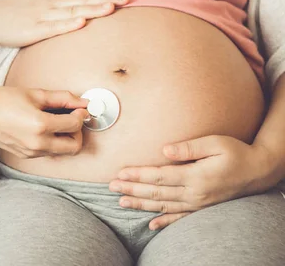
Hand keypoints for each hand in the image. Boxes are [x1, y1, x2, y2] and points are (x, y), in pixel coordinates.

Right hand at [0, 0, 127, 47]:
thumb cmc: (15, 10)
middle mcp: (51, 3)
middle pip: (82, 0)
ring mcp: (42, 16)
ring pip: (70, 11)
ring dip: (91, 9)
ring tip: (111, 7)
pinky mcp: (32, 30)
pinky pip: (52, 27)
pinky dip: (67, 24)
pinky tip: (81, 23)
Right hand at [0, 87, 89, 157]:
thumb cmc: (2, 99)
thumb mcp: (35, 94)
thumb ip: (62, 98)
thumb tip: (82, 101)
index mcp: (41, 125)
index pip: (75, 125)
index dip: (81, 114)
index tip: (79, 107)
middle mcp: (38, 143)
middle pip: (75, 146)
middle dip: (77, 132)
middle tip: (71, 118)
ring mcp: (31, 152)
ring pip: (62, 152)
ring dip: (65, 138)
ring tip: (55, 121)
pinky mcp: (25, 155)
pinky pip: (48, 152)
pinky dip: (52, 142)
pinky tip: (43, 128)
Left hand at [109, 135, 272, 229]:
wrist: (258, 172)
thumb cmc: (236, 152)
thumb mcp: (215, 144)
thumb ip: (189, 147)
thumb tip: (165, 151)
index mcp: (195, 176)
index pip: (159, 176)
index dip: (138, 175)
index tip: (120, 173)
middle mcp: (195, 193)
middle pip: (156, 192)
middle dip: (132, 189)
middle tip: (111, 187)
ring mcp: (198, 203)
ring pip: (163, 206)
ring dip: (141, 204)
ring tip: (121, 202)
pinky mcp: (202, 208)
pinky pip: (180, 218)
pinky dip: (164, 222)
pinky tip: (151, 225)